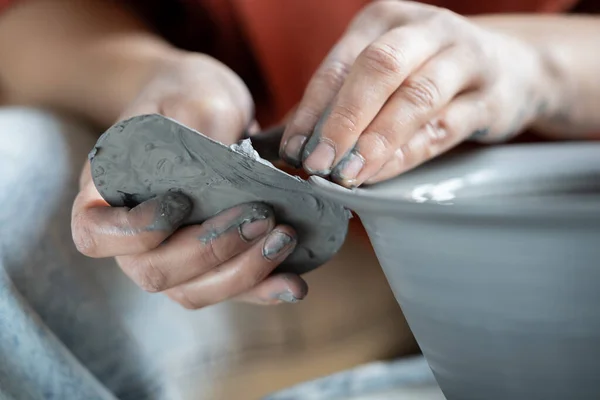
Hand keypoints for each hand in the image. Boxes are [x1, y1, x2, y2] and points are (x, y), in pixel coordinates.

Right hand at [72, 53, 307, 308]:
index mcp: (108, 192)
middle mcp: (134, 235)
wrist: (204, 106)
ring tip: (284, 238)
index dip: (135, 232)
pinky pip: (229, 290)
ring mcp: (172, 254)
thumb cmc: (185, 94)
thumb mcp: (190, 94)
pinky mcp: (211, 262)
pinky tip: (294, 283)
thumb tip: (229, 178)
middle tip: (262, 216)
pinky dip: (263, 290)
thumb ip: (199, 131)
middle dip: (212, 251)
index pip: (94, 234)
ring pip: (193, 292)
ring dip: (243, 274)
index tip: (182, 200)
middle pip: (154, 272)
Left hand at [280, 0, 554, 186]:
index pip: (340, 64)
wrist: (512, 68)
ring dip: (376, 140)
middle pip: (378, 68)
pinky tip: (381, 172)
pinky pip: (443, 128)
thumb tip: (293, 142)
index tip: (292, 149)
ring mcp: (464, 58)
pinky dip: (407, 153)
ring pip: (415, 97)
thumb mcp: (385, 70)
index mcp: (385, 19)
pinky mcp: (491, 97)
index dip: (312, 109)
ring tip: (348, 173)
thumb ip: (341, 98)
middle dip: (343, 119)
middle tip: (318, 162)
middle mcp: (425, 29)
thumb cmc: (428, 71)